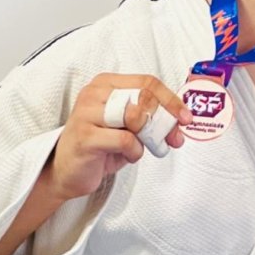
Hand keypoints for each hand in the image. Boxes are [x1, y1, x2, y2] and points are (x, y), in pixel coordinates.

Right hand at [47, 74, 191, 201]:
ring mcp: (87, 113)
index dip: (171, 100)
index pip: (147, 82)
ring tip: (142, 147)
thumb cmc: (101, 146)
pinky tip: (127, 156)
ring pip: (136, 117)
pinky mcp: (85, 136)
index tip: (186, 117)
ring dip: (148, 136)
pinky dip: (135, 152)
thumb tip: (182, 120)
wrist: (68, 171)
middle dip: (166, 120)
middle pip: (145, 98)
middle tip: (173, 138)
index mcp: (107, 84)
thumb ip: (150, 118)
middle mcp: (95, 93)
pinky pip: (125, 140)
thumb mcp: (129, 127)